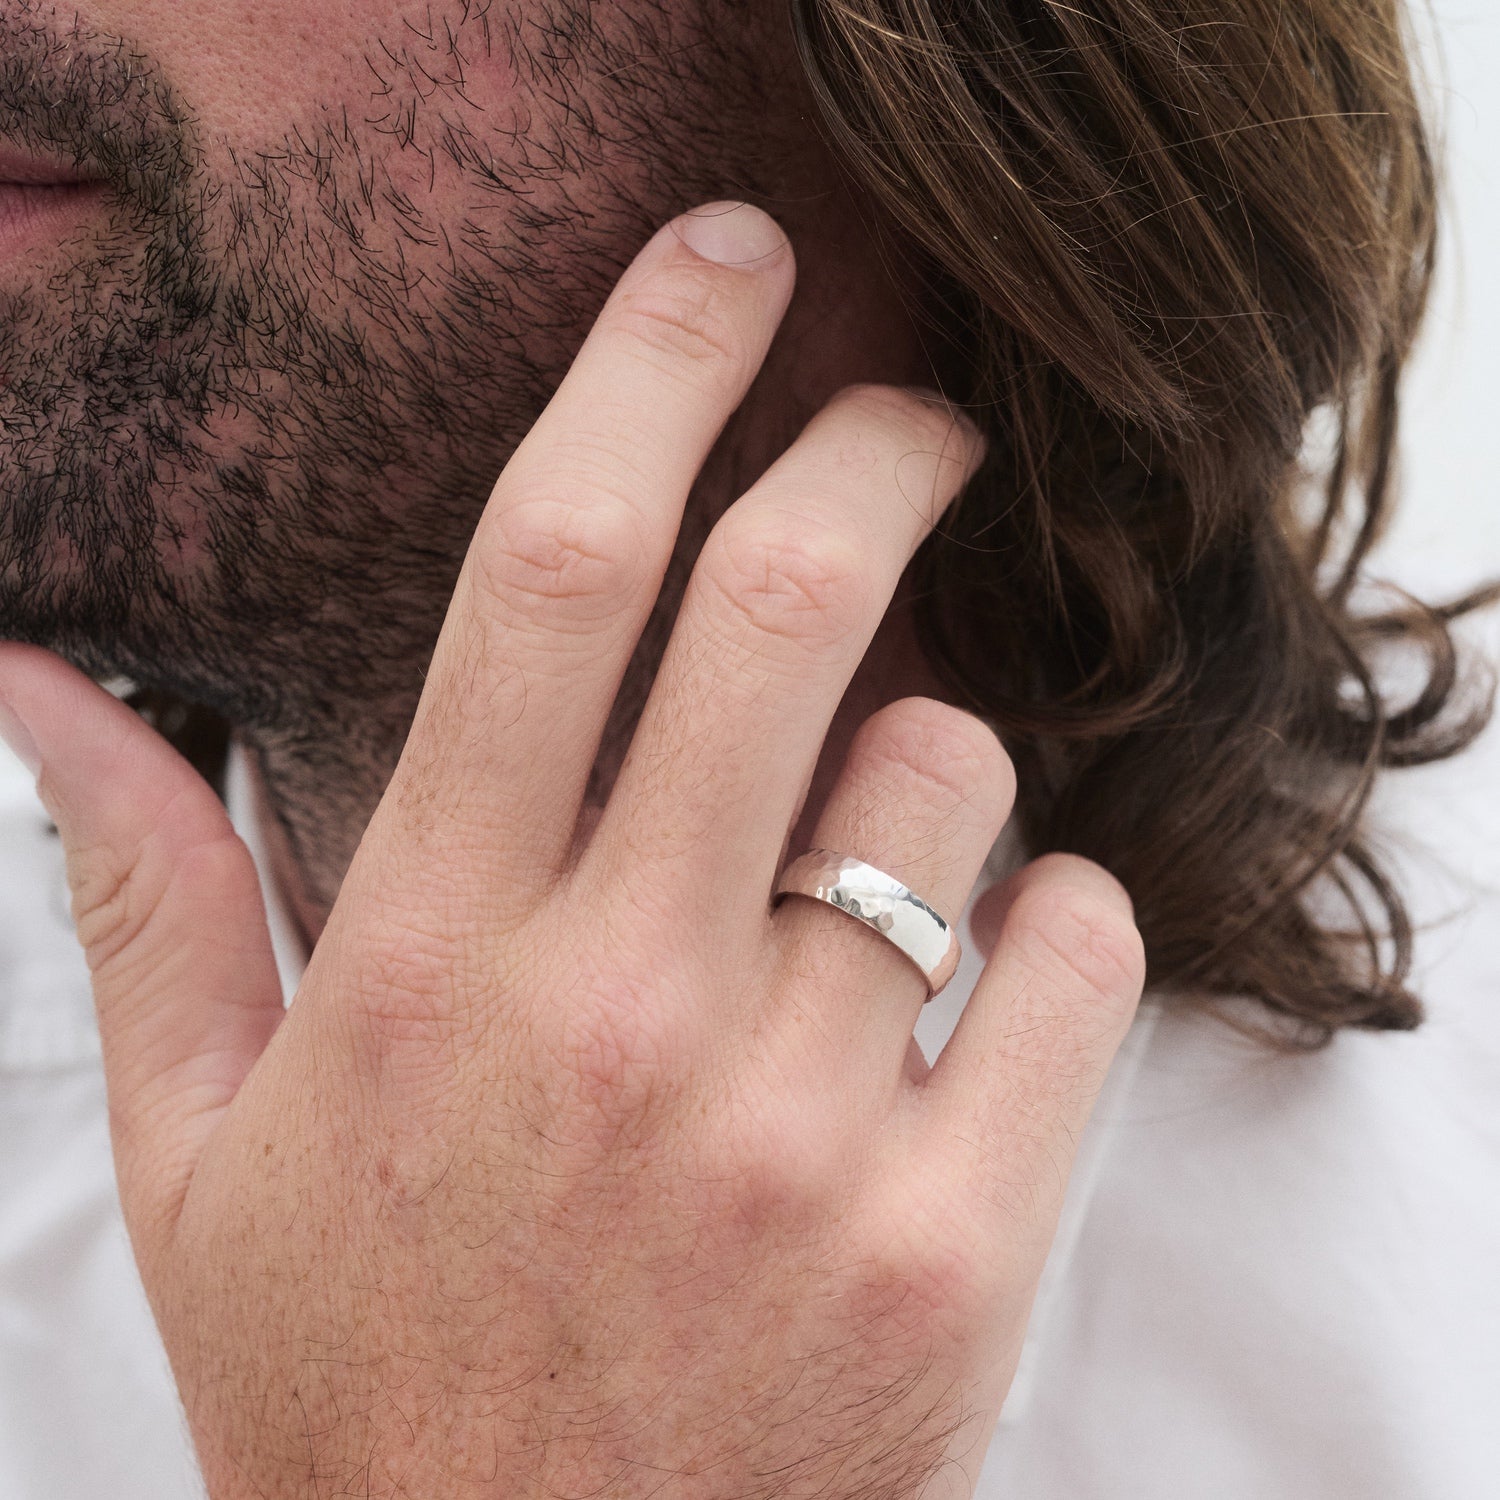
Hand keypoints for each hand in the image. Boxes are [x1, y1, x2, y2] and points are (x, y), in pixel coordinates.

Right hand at [0, 202, 1144, 1497]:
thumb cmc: (371, 1391)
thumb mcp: (205, 1155)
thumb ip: (141, 898)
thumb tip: (45, 691)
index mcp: (432, 965)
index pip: (544, 577)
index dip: (643, 373)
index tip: (720, 272)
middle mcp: (620, 1019)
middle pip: (782, 607)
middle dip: (872, 455)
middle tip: (909, 422)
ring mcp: (800, 1134)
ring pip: (946, 775)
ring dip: (934, 754)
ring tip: (874, 846)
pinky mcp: (951, 1245)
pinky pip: (1077, 953)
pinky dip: (1060, 918)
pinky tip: (976, 983)